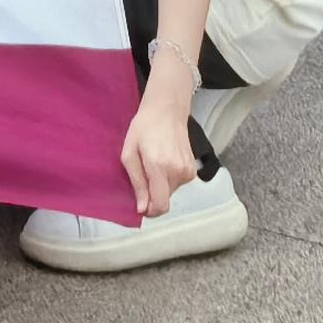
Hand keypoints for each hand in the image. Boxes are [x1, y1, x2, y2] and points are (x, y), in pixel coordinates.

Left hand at [121, 72, 204, 219]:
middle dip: (152, 194)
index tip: (141, 207)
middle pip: (164, 199)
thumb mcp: (129, 153)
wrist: (167, 111)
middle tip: (143, 173)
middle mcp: (178, 172)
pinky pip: (177, 184)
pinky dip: (168, 179)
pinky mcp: (193, 169)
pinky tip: (163, 162)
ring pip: (170, 192)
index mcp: (159, 167)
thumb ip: (137, 182)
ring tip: (153, 164)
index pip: (161, 205)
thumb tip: (142, 209)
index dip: (150, 212)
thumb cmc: (143, 128)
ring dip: (160, 185)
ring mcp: (188, 171)